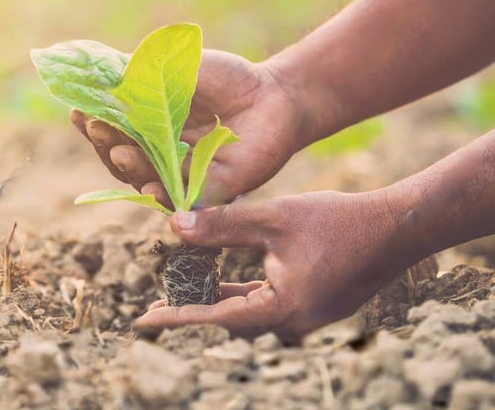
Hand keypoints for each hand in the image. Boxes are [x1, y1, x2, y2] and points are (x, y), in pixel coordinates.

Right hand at [71, 50, 311, 206]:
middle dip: (105, 144)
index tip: (76, 110)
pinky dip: (164, 198)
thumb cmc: (224, 79)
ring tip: (120, 151)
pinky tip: (149, 188)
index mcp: (146, 129)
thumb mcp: (172, 70)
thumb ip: (136, 75)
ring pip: (145, 181)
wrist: (274, 93)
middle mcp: (159, 157)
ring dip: (128, 168)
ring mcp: (182, 178)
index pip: (110, 132)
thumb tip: (93, 74)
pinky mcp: (210, 194)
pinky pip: (182, 201)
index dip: (91, 124)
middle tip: (96, 127)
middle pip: (121, 160)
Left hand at [134, 190, 411, 339]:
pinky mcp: (313, 306)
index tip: (142, 321)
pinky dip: (241, 294)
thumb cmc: (337, 220)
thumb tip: (174, 225)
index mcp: (282, 309)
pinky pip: (266, 306)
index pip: (216, 318)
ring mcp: (306, 318)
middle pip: (229, 322)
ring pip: (248, 314)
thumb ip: (223, 224)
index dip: (176, 317)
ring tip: (180, 296)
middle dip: (192, 312)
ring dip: (216, 303)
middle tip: (155, 308)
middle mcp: (293, 323)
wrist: (396, 228)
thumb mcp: (273, 217)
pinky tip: (222, 283)